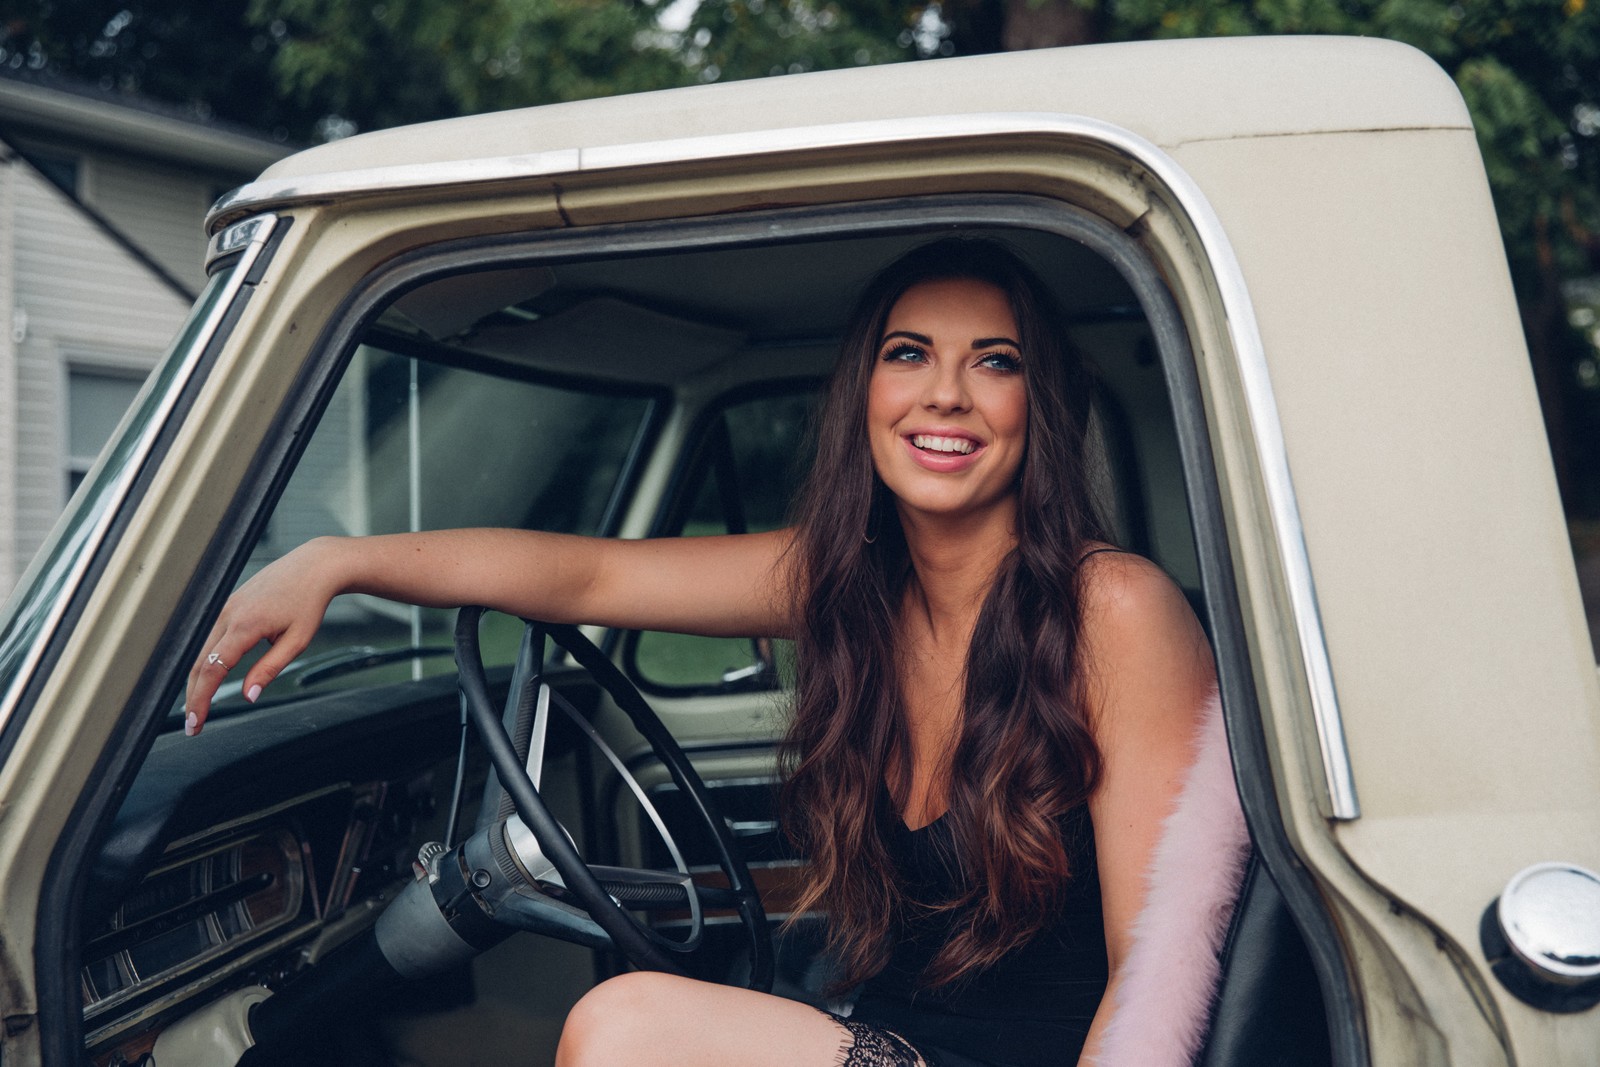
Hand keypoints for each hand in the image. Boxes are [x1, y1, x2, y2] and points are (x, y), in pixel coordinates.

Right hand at [184, 537, 345, 735]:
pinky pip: (210, 638)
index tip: (195, 723)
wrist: (313, 566)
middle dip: (193, 697)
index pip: (213, 669)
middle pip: (200, 663)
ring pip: (201, 651)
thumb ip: (270, 669)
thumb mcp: (297, 640)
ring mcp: (226, 608)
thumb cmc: (309, 602)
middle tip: (192, 726)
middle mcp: (228, 615)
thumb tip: (248, 696)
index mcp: (245, 625)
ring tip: (197, 708)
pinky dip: (205, 661)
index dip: (201, 699)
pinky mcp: (229, 606)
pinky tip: (207, 679)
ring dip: (197, 681)